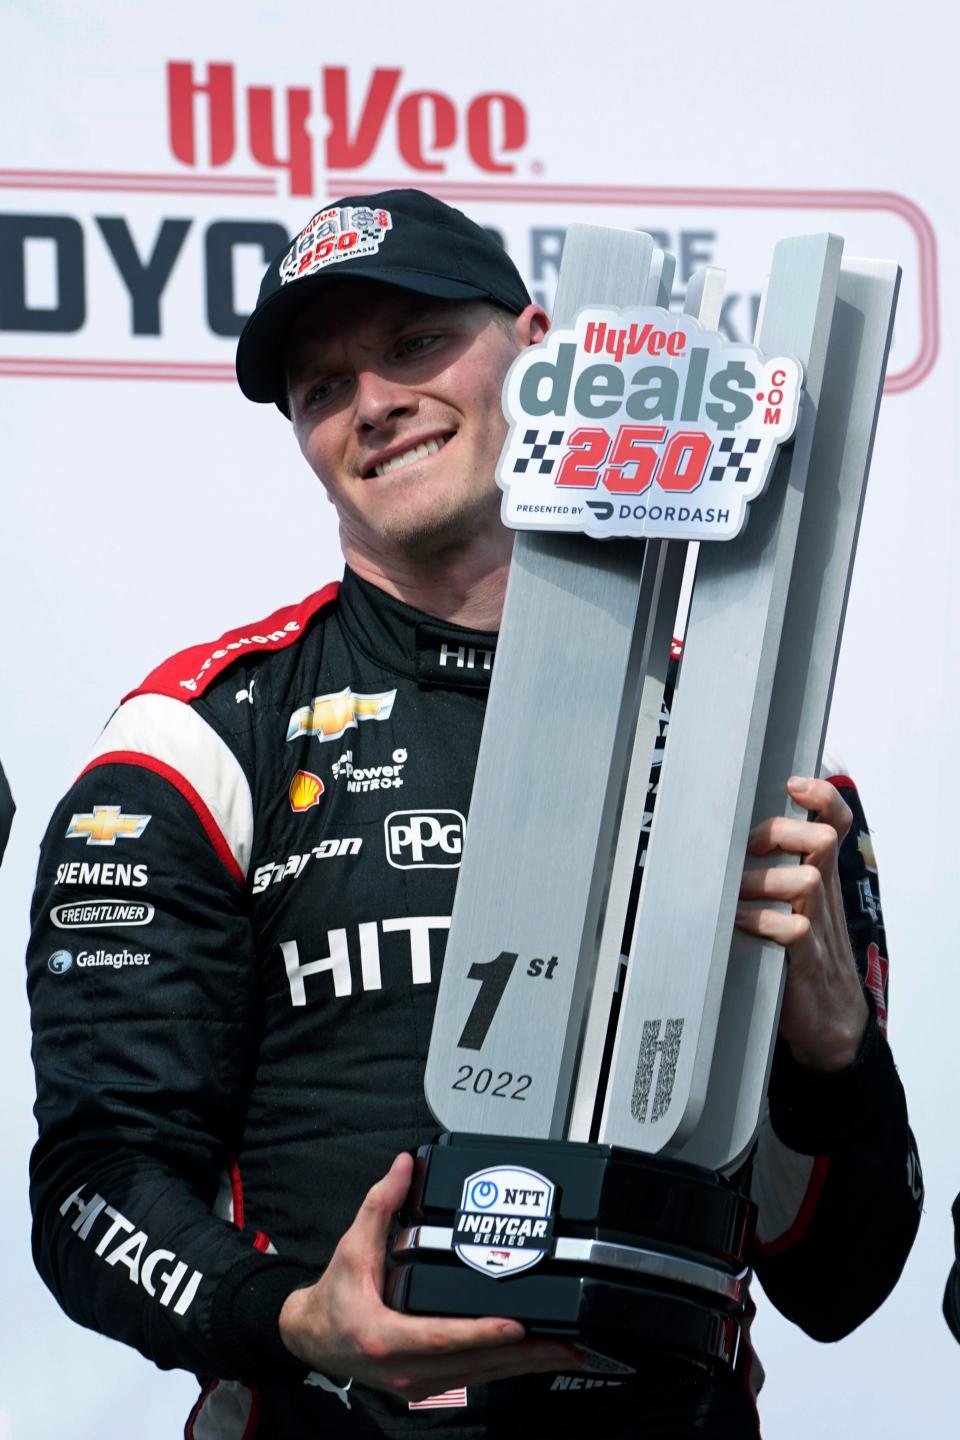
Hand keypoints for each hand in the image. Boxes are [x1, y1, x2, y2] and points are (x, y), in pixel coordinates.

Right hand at [279, 1153, 580, 1401]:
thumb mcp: (352, 1247)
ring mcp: (418, 1383)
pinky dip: (507, 1368)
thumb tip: (405, 1166)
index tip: (516, 1325)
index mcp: (385, 1336)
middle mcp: (405, 1368)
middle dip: (525, 1353)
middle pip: (474, 1364)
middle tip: (567, 1341)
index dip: (481, 1331)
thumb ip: (381, 1204)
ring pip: (481, 1376)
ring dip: (525, 1365)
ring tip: (565, 1350)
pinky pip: (475, 1378)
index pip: (442, 1337)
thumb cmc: (332, 1300)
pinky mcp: (427, 1386)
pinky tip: (533, 1358)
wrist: (312, 1338)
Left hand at [735, 775, 868, 1071]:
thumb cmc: (798, 958)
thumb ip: (768, 873)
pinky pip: (793, 930)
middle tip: (748, 847)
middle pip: (820, 841)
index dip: (822, 798)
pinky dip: (760, 921)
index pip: (835, 824)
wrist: (829, 1022)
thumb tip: (714, 843)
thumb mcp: (790, 906)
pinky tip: (736, 924)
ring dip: (761, 882)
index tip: (794, 784)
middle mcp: (821, 895)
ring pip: (805, 881)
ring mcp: (818, 926)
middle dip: (780, 833)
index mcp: (817, 877)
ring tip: (731, 893)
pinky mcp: (807, 960)